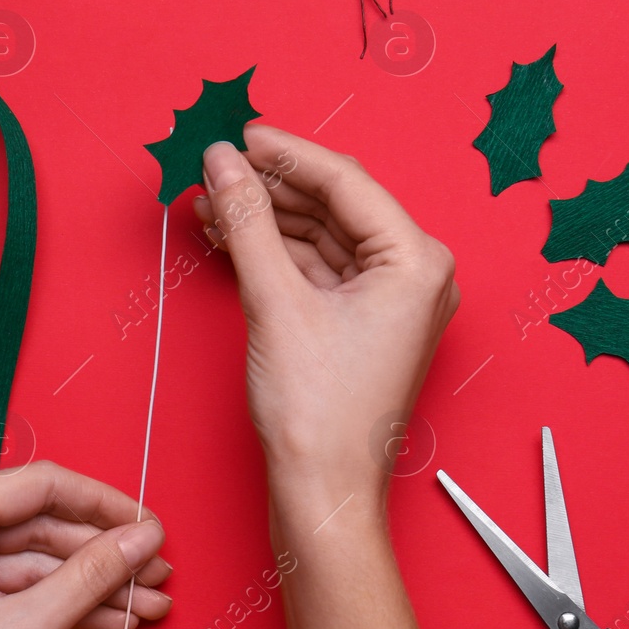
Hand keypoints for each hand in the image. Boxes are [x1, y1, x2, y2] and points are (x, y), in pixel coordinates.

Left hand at [0, 463, 170, 628]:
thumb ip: (92, 574)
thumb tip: (138, 539)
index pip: (40, 485)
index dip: (105, 506)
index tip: (146, 526)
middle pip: (38, 523)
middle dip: (103, 556)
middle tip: (154, 573)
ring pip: (29, 559)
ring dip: (88, 584)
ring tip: (143, 603)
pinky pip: (8, 583)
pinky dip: (54, 601)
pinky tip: (107, 617)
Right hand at [195, 125, 466, 628]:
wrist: (322, 493)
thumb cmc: (318, 413)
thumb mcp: (275, 301)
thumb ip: (248, 221)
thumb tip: (224, 164)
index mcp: (416, 261)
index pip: (346, 182)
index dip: (287, 154)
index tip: (241, 135)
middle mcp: (415, 276)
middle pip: (335, 207)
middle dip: (271, 188)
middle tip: (217, 168)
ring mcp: (391, 303)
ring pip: (322, 238)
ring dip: (267, 220)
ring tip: (212, 204)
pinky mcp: (364, 325)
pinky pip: (318, 271)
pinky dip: (276, 254)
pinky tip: (232, 238)